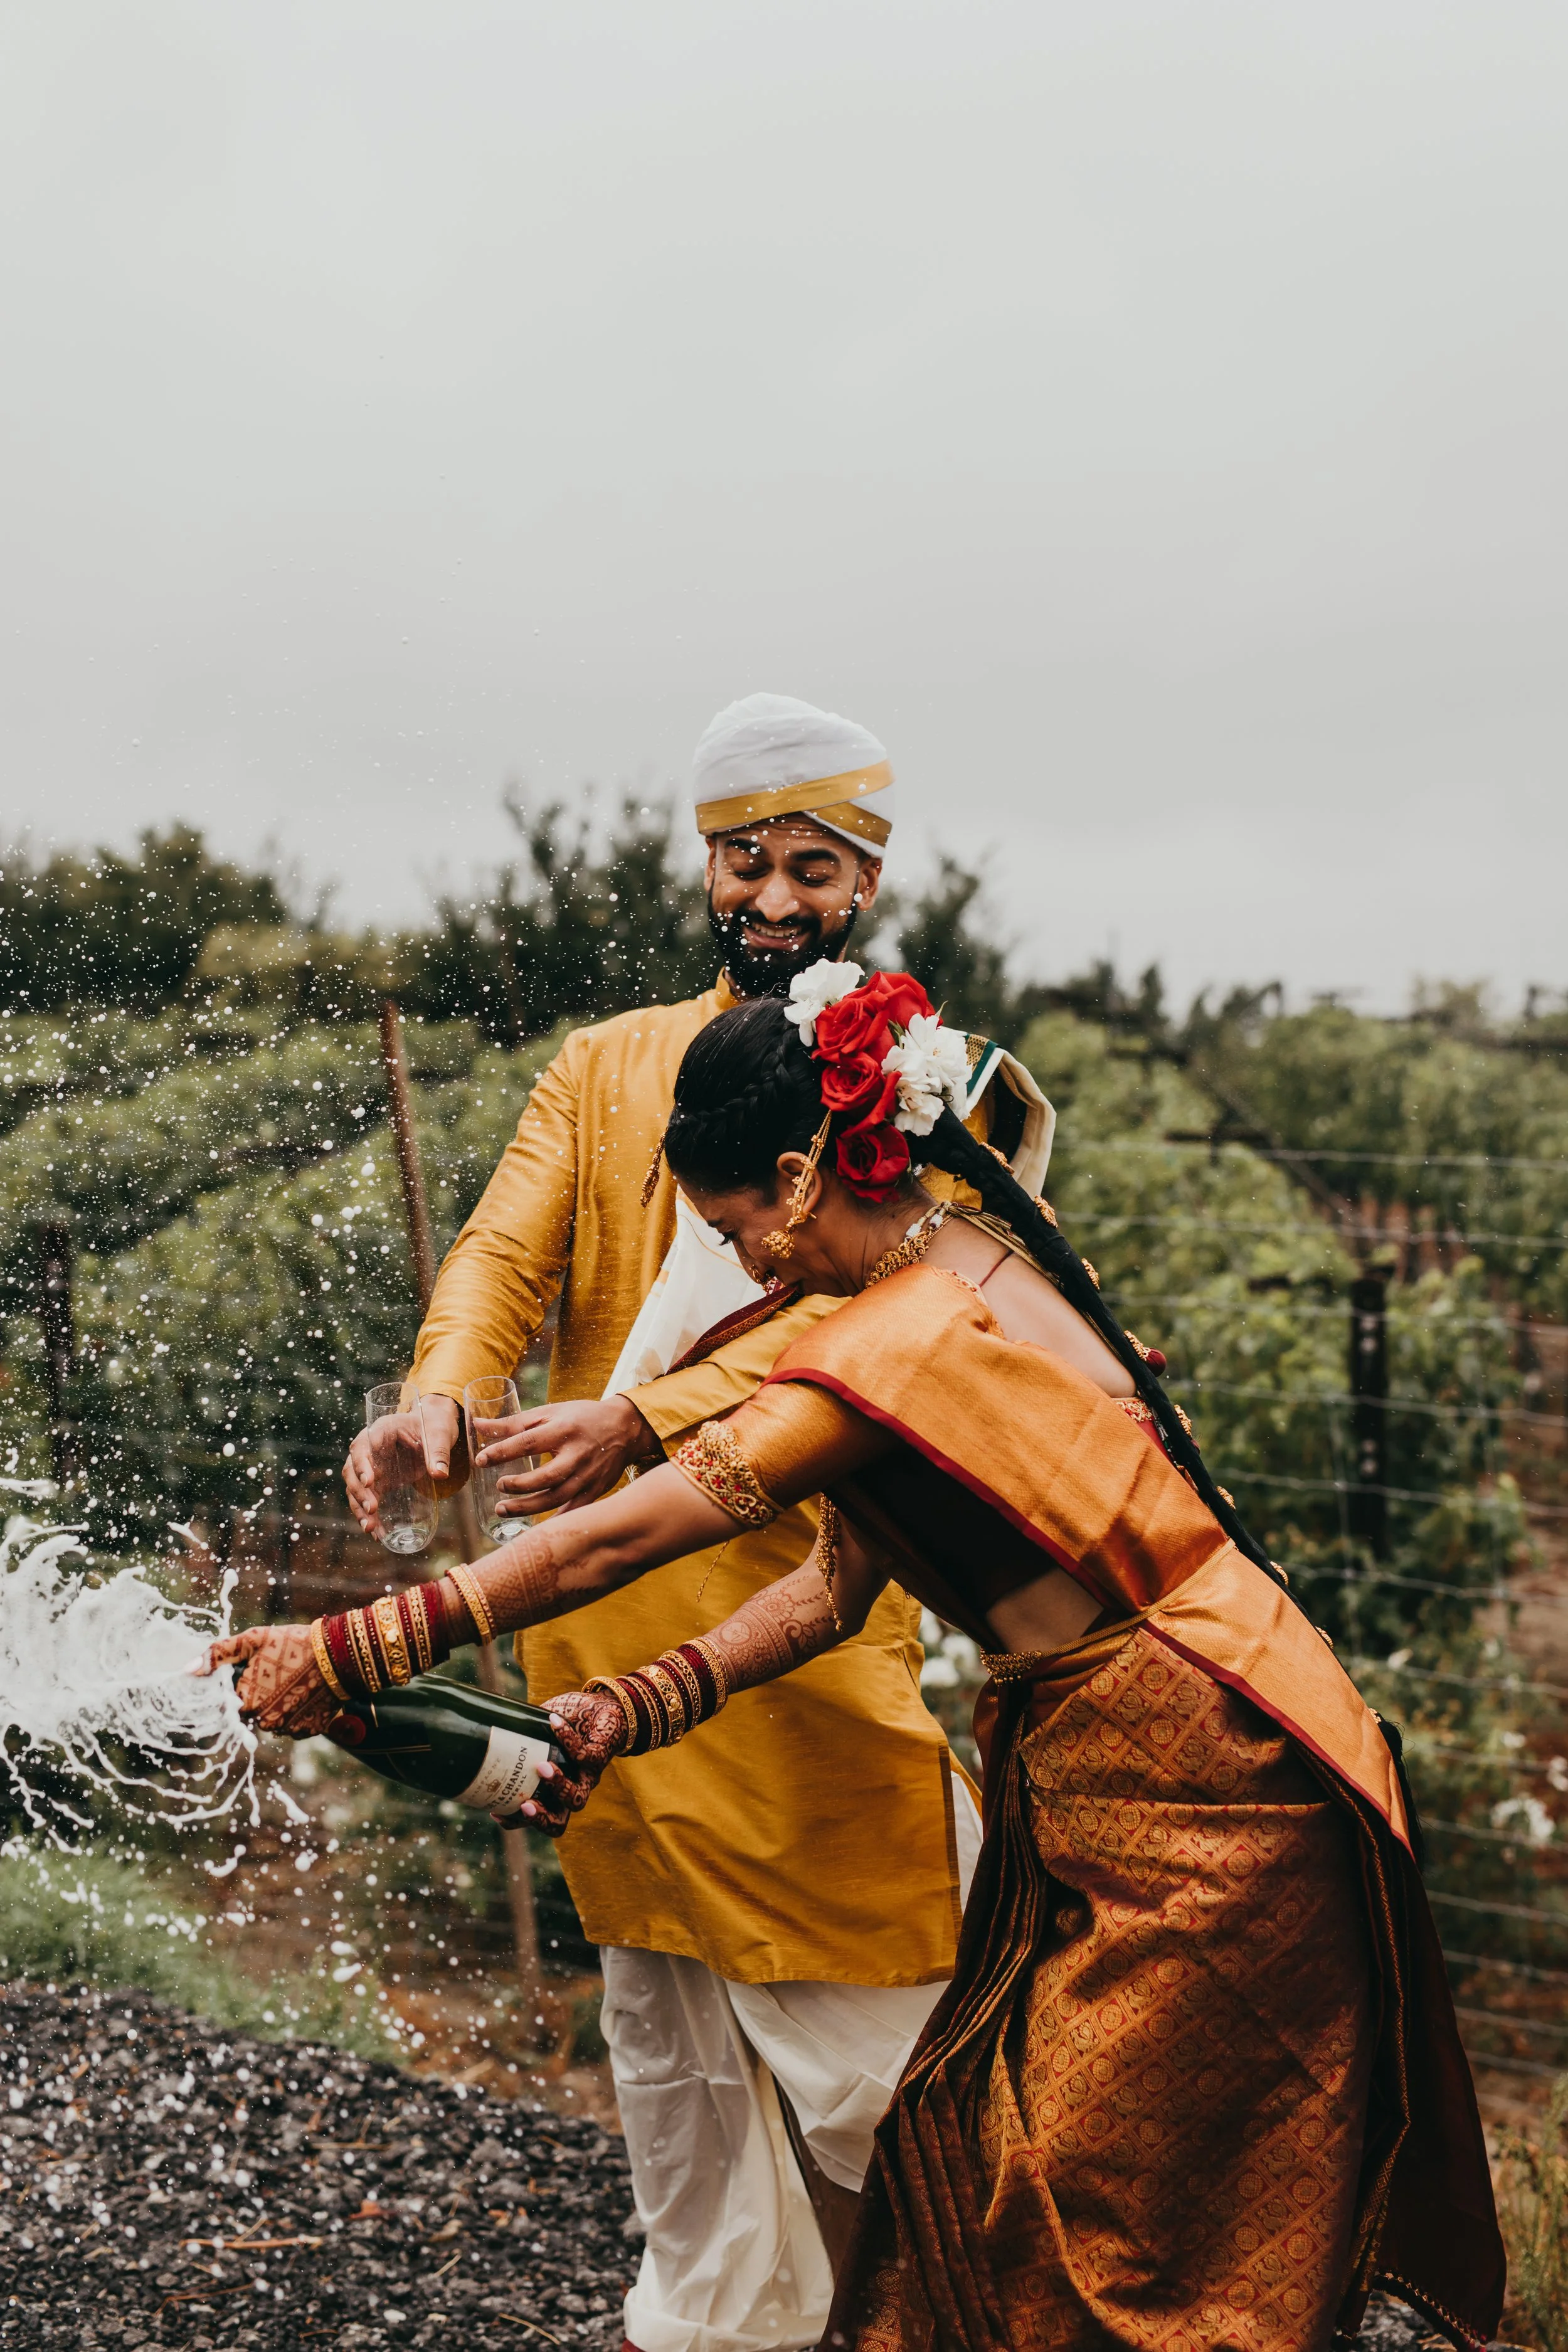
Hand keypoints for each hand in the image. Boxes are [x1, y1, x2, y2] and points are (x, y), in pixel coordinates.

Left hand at [196, 1624, 339, 1737]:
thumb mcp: (253, 1641)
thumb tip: (188, 1669)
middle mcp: (266, 1721)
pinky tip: (308, 1692)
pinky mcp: (310, 1731)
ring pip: (276, 1720)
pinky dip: (300, 1712)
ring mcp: (290, 1728)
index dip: (246, 1685)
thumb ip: (219, 1654)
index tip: (261, 1671)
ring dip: (282, 1705)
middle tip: (280, 1673)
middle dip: (264, 1696)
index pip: (235, 1702)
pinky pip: (297, 1726)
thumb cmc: (292, 1643)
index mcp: (248, 1701)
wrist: (339, 1654)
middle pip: (255, 1712)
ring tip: (297, 1681)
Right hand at [342, 1396, 462, 1536]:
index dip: (362, 1464)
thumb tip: (439, 1474)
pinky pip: (369, 1499)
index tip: (369, 1481)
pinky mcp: (380, 1481)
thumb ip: (438, 1451)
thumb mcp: (440, 1433)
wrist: (435, 1428)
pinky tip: (376, 1533)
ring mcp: (372, 1466)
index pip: (362, 1446)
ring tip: (370, 1528)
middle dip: (359, 1492)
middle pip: (352, 1470)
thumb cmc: (435, 1425)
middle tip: (372, 1509)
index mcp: (381, 1430)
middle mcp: (370, 1449)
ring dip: (360, 1508)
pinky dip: (370, 1515)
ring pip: (356, 1488)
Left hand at [477, 1396, 660, 1519]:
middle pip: (545, 1477)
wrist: (625, 1428)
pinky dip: (553, 1522)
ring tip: (502, 1509)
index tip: (481, 1460)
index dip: (502, 1452)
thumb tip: (477, 1425)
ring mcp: (588, 1476)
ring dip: (527, 1508)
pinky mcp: (596, 1490)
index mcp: (563, 1430)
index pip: (528, 1443)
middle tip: (499, 1486)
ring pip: (556, 1498)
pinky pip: (573, 1512)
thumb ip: (513, 1422)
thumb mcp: (549, 1412)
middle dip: (518, 1486)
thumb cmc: (582, 1417)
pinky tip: (533, 1528)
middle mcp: (577, 1455)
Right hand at [493, 1688, 629, 1837]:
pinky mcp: (601, 1756)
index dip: (516, 1823)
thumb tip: (485, 1725)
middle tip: (523, 1805)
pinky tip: (553, 1722)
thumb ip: (520, 1734)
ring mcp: (587, 1776)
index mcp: (554, 1791)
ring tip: (541, 1766)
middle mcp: (571, 1790)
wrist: (603, 1704)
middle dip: (540, 1820)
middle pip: (558, 1824)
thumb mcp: (539, 1730)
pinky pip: (584, 1756)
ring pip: (577, 1799)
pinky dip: (567, 1739)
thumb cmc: (568, 1721)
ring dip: (558, 1786)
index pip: (536, 1819)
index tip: (494, 1811)